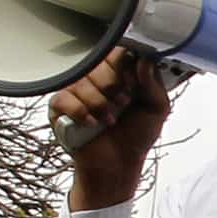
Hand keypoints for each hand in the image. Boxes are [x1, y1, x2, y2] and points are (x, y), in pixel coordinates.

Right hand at [52, 48, 170, 208]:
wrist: (118, 165)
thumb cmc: (136, 136)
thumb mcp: (157, 109)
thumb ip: (154, 83)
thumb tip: (145, 59)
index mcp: (120, 72)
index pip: (118, 52)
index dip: (125, 68)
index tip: (132, 86)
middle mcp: (96, 77)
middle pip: (99, 63)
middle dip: (114, 89)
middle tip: (122, 105)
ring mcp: (76, 89)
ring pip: (82, 80)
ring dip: (100, 105)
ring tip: (109, 120)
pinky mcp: (59, 106)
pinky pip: (64, 97)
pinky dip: (81, 112)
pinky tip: (92, 124)